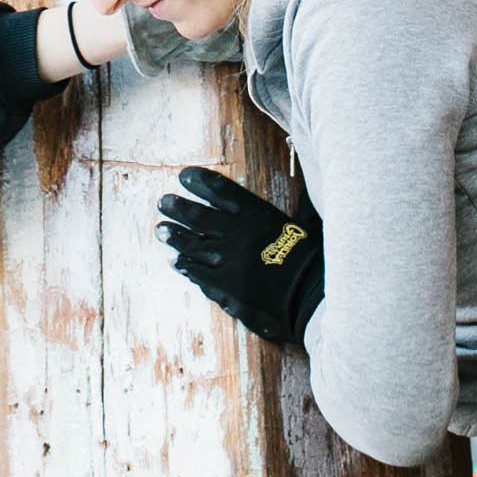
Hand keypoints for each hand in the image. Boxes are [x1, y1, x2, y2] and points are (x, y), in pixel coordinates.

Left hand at [157, 166, 323, 344]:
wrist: (313, 301)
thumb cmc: (315, 262)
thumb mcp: (305, 225)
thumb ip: (288, 212)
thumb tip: (297, 190)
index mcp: (257, 216)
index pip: (221, 191)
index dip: (200, 182)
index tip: (184, 176)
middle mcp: (237, 236)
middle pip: (200, 217)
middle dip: (178, 208)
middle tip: (163, 202)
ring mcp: (228, 264)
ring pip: (194, 247)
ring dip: (175, 238)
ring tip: (161, 230)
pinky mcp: (226, 290)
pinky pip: (200, 276)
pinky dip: (187, 268)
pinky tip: (178, 263)